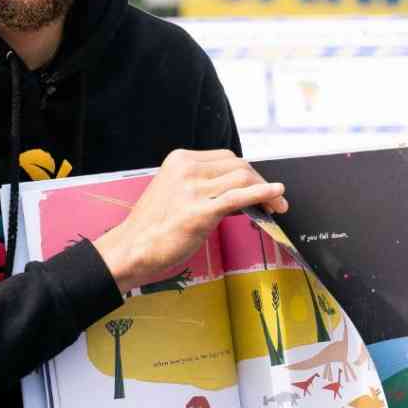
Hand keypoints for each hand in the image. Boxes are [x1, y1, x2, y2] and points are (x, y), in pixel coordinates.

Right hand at [94, 149, 286, 293]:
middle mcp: (186, 169)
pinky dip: (262, 194)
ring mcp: (193, 189)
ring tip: (276, 206)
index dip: (249, 172)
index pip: (226, 158)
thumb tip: (239, 192)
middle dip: (260, 180)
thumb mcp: (175, 194)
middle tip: (274, 199)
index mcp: (179, 160)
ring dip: (265, 192)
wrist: (130, 249)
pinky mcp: (200, 211)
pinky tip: (276, 196)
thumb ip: (201, 187)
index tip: (260, 186)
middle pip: (238, 166)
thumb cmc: (152, 227)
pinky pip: (239, 197)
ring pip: (242, 179)